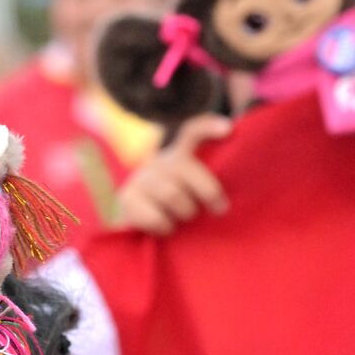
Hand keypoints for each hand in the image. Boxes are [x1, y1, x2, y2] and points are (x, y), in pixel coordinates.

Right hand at [114, 115, 231, 234]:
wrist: (135, 221)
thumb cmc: (176, 208)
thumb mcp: (195, 190)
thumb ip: (210, 184)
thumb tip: (226, 196)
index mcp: (178, 156)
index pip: (190, 133)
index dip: (207, 127)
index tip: (227, 129)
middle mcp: (158, 163)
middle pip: (186, 169)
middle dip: (208, 193)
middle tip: (219, 209)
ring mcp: (140, 179)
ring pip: (172, 194)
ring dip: (185, 212)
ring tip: (183, 219)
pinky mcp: (127, 198)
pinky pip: (154, 216)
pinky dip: (165, 226)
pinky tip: (165, 227)